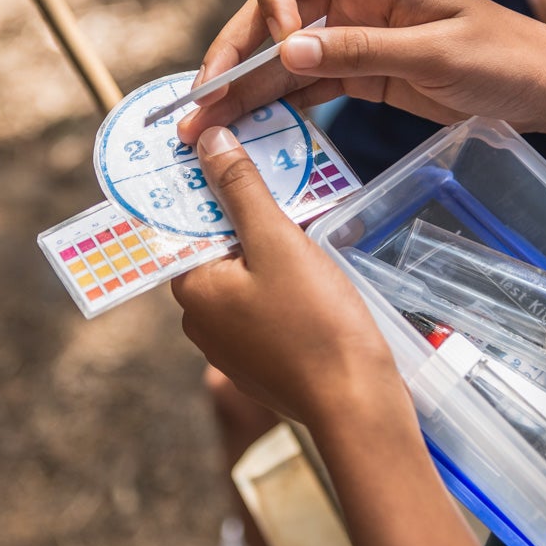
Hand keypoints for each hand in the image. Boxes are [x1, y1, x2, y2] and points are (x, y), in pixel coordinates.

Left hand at [171, 126, 402, 425]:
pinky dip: (286, 285)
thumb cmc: (315, 322)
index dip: (214, 187)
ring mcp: (232, 346)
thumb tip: (207, 140)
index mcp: (192, 289)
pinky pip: (267, 307)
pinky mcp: (263, 362)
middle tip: (287, 185)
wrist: (356, 404)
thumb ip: (240, 189)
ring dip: (273, 250)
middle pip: (220, 248)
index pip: (188, 223)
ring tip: (309, 222)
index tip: (239, 157)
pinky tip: (318, 271)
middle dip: (252, 217)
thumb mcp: (277, 241)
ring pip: (247, 277)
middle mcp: (201, 321)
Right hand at [176, 0, 545, 145]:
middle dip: (237, 52)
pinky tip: (253, 128)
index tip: (282, 45)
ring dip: (247, 88)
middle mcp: (360, 4)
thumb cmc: (509, 59)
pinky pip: (311, 87)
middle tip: (201, 97)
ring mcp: (360, 41)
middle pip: (278, 14)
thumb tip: (287, 54)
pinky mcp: (367, 77)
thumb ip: (362, 52)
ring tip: (207, 125)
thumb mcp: (438, 56)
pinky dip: (281, 106)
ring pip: (287, 57)